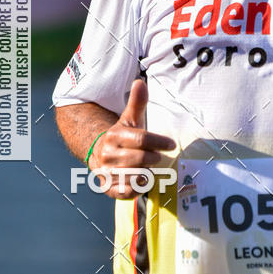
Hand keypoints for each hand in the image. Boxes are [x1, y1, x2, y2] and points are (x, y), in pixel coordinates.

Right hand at [89, 79, 175, 198]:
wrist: (101, 157)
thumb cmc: (123, 137)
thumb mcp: (130, 119)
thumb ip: (137, 103)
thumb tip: (140, 82)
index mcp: (115, 135)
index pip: (141, 139)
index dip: (159, 142)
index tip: (171, 145)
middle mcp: (108, 154)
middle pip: (142, 158)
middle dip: (154, 158)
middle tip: (156, 157)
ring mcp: (107, 173)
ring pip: (138, 176)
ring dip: (148, 172)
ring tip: (147, 167)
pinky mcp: (109, 188)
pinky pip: (130, 192)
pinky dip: (139, 187)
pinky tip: (141, 180)